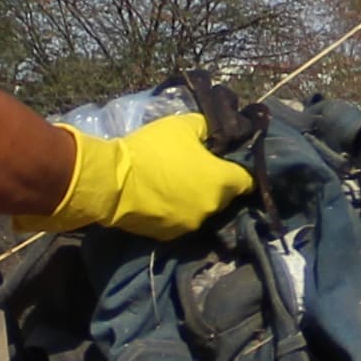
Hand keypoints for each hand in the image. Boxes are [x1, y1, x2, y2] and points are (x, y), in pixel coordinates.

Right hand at [17, 111, 253, 241]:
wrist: (112, 181)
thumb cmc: (152, 149)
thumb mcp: (183, 126)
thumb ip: (208, 127)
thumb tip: (218, 130)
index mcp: (222, 182)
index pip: (248, 180)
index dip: (242, 169)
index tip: (232, 161)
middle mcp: (212, 208)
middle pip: (224, 195)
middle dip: (216, 183)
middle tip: (199, 167)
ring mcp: (191, 225)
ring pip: (202, 209)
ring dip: (195, 198)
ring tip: (177, 182)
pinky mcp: (169, 235)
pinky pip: (181, 220)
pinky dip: (176, 210)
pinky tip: (161, 197)